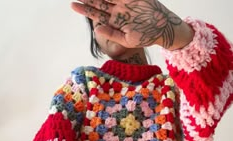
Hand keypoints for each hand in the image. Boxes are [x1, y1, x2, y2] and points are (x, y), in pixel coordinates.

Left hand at [71, 0, 193, 49]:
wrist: (163, 27)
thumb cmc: (145, 37)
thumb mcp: (126, 39)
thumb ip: (111, 34)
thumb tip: (96, 28)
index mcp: (114, 22)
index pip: (96, 14)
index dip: (85, 9)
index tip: (73, 4)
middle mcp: (117, 11)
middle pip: (99, 1)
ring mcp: (125, 2)